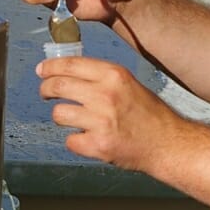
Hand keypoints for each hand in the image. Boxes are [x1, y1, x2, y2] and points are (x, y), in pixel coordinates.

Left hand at [37, 55, 185, 172]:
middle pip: (58, 86)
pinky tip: (88, 138)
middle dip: (46, 89)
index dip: (51, 67)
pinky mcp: (98, 145)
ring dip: (62, 117)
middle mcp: (106, 95)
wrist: (168, 143)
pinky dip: (76, 141)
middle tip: (46, 93)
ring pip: (58, 113)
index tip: (42, 70)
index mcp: (114, 75)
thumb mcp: (128, 84)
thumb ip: (101, 78)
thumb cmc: (149, 115)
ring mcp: (101, 121)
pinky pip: (70, 140)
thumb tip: (68, 73)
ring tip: (74, 119)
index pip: (71, 64)